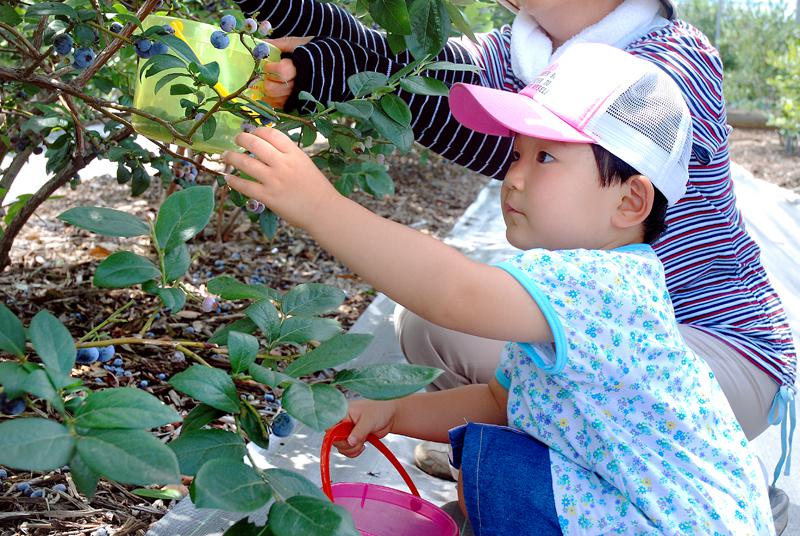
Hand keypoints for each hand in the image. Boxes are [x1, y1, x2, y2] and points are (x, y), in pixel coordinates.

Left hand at [222, 127, 338, 228]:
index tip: (252, 132)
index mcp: (294, 154)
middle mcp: (283, 163)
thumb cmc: (317, 189)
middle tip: (236, 140)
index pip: (271, 134)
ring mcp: (274, 180)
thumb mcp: (306, 164)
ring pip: (246, 163)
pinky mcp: (268, 197)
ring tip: (226, 156)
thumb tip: (269, 150)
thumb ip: (289, 156)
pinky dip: (234, 181)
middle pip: (255, 144)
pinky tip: (228, 178)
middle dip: (241, 139)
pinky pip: (245, 186)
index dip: (258, 131)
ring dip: (232, 157)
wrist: (324, 211)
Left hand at [251, 36, 312, 108]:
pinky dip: (274, 99)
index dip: (270, 68)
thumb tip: (261, 44)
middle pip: (274, 89)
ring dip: (269, 91)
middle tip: (270, 75)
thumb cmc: (315, 53)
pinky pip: (280, 106)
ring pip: (275, 99)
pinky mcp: (299, 105)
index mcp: (303, 67)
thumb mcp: (299, 43)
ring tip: (273, 82)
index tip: (269, 64)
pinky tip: (276, 91)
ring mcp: (300, 97)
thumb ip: (280, 44)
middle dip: (267, 81)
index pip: (281, 72)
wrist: (334, 68)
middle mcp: (302, 85)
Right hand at [333, 399, 396, 457]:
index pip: (329, 425)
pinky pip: (348, 450)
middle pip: (334, 440)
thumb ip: (359, 431)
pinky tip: (363, 445)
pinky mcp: (353, 439)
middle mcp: (343, 423)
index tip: (344, 437)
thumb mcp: (369, 420)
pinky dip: (354, 451)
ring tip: (363, 441)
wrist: (390, 416)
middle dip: (347, 444)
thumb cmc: (380, 410)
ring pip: (341, 447)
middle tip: (358, 439)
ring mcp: (348, 432)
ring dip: (352, 449)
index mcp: (343, 413)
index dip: (333, 434)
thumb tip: (350, 442)